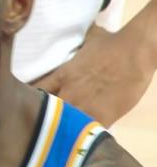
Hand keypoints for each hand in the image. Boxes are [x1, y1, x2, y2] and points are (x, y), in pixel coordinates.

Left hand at [31, 23, 154, 126]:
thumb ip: (78, 42)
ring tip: (61, 134)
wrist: (136, 51)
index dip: (32, 98)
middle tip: (45, 122)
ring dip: (63, 128)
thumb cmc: (112, 42)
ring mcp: (85, 106)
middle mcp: (69, 93)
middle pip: (47, 112)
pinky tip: (82, 137)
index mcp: (62, 75)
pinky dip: (84, 135)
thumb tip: (78, 29)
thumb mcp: (86, 40)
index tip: (30, 102)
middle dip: (45, 117)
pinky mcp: (103, 116)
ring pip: (65, 125)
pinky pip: (87, 131)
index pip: (37, 91)